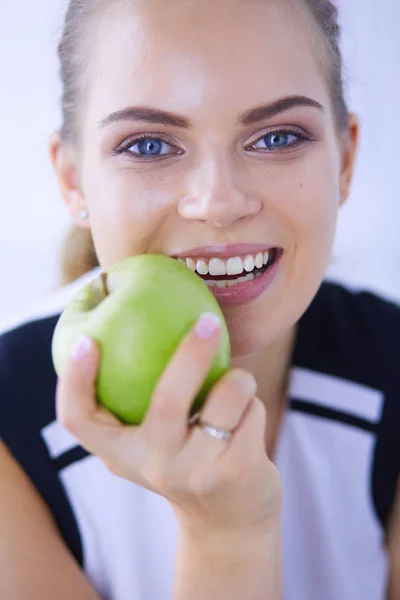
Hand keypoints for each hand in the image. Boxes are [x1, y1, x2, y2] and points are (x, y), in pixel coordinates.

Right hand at [56, 313, 282, 536]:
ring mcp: (197, 472)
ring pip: (226, 395)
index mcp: (121, 453)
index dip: (74, 380)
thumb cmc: (186, 461)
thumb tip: (141, 321)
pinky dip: (253, 403)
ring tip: (238, 384)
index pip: (78, 420)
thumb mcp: (153, 442)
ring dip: (239, 378)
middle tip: (206, 320)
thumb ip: (142, 401)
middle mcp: (154, 465)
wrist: (229, 523)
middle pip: (167, 399)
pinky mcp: (237, 472)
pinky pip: (252, 411)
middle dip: (191, 352)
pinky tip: (247, 420)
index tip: (86, 340)